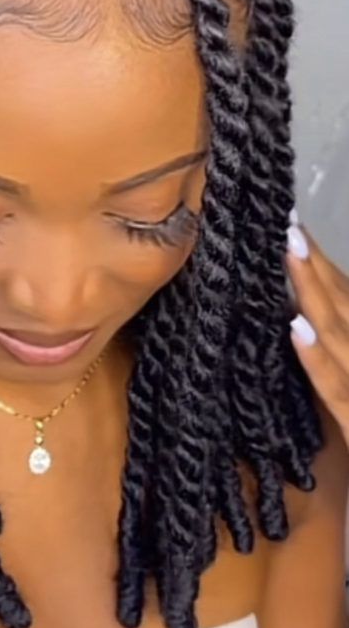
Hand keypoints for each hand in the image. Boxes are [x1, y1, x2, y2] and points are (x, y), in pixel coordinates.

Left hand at [286, 211, 348, 448]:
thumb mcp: (345, 403)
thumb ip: (333, 369)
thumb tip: (297, 326)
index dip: (324, 270)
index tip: (292, 232)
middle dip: (317, 269)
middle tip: (284, 224)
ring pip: (346, 338)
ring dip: (317, 294)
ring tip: (288, 253)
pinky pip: (341, 393)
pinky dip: (318, 359)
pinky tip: (295, 327)